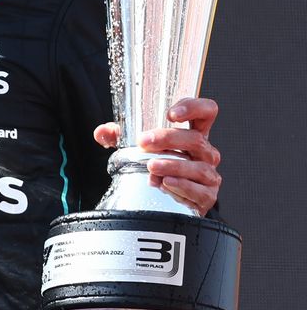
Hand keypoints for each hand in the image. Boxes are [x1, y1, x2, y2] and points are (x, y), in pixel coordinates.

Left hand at [94, 97, 220, 212]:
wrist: (169, 201)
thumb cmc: (160, 166)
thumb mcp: (140, 149)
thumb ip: (120, 138)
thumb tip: (102, 132)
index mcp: (193, 134)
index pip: (206, 112)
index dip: (193, 107)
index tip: (171, 114)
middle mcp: (204, 152)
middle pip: (195, 139)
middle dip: (168, 138)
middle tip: (144, 142)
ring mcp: (208, 174)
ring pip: (198, 166)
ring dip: (173, 165)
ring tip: (152, 166)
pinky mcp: (207, 195)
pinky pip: (199, 191)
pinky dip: (182, 187)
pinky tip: (165, 184)